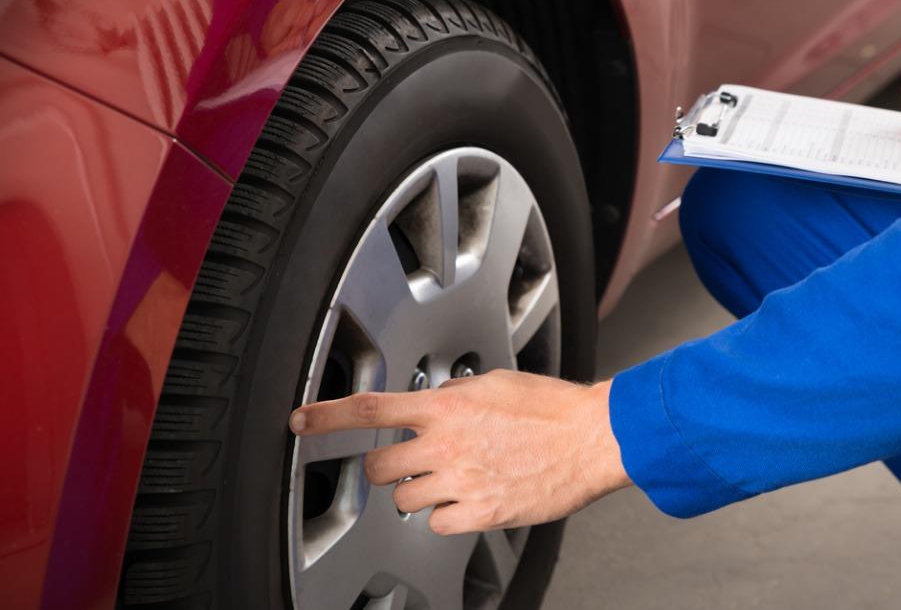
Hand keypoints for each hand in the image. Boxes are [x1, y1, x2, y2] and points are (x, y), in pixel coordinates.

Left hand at [288, 371, 629, 534]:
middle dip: (386, 467)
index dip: (326, 418)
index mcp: (447, 407)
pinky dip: (447, 514)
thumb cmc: (553, 408)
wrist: (592, 438)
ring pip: (406, 498)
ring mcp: (461, 482)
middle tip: (408, 463)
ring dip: (418, 490)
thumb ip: (454, 395)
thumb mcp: (494, 383)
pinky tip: (470, 497)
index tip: (302, 423)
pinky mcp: (480, 513)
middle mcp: (447, 445)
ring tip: (452, 478)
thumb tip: (435, 402)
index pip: (369, 410)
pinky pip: (437, 523)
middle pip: (379, 468)